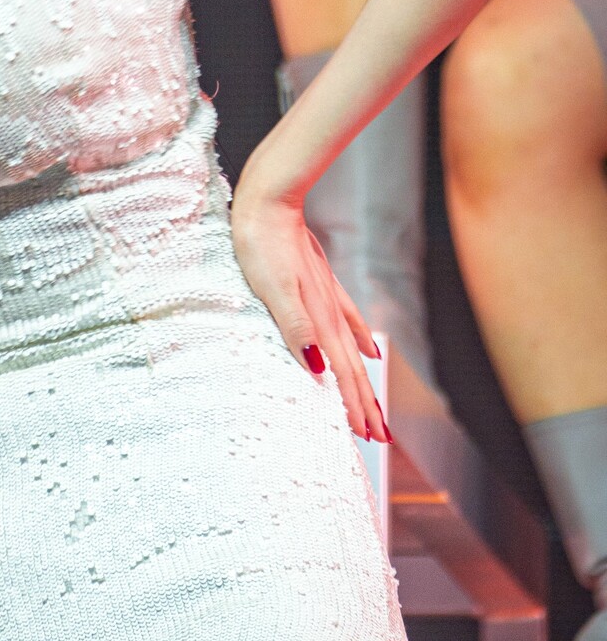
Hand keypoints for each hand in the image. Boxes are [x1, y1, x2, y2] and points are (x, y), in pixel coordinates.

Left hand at [229, 186, 390, 442]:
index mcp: (318, 318)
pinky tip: (370, 351)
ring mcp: (328, 296)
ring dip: (363, 381)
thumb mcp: (272, 289)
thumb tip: (318, 368)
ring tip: (375, 407)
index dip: (354, 406)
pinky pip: (349, 319)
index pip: (341, 373)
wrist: (270, 201)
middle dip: (365, 405)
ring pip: (352, 349)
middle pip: (352, 368)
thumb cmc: (261, 244)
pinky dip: (361, 340)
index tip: (367, 437)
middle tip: (378, 439)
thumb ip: (296, 328)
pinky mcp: (322, 282)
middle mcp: (328, 312)